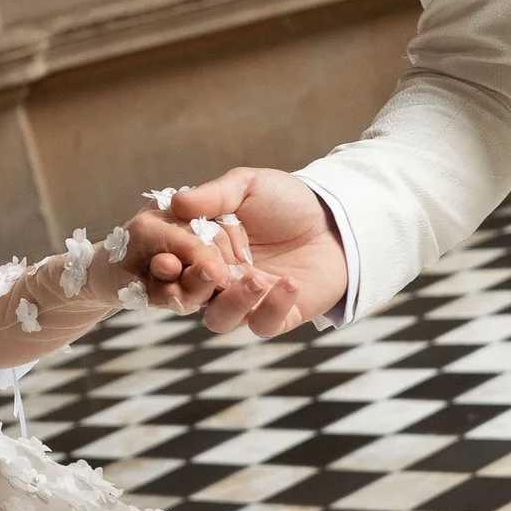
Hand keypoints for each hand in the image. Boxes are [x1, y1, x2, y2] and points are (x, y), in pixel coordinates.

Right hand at [160, 168, 346, 336]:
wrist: (337, 219)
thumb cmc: (288, 201)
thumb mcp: (249, 186)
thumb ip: (214, 195)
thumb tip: (177, 202)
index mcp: (206, 248)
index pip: (177, 261)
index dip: (173, 260)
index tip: (177, 252)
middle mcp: (220, 278)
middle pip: (190, 295)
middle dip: (195, 284)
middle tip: (212, 269)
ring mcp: (248, 300)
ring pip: (220, 318)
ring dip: (233, 301)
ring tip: (256, 278)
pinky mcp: (277, 315)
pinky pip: (264, 324)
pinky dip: (273, 306)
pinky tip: (290, 282)